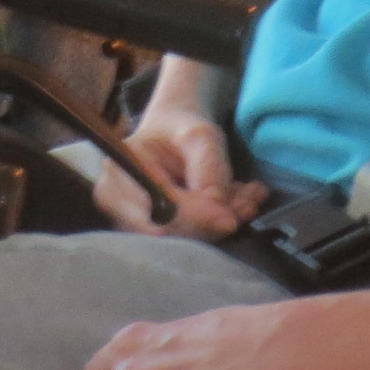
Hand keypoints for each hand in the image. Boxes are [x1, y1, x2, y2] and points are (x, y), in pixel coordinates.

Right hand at [92, 102, 266, 238]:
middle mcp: (121, 206)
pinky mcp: (163, 234)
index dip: (192, 220)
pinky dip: (223, 223)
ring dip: (224, 221)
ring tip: (250, 199)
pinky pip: (196, 238)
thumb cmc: (180, 130)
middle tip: (248, 205)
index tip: (229, 217)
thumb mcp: (199, 134)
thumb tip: (217, 203)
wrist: (175, 136)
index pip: (152, 213)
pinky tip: (243, 204)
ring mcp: (139, 223)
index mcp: (119, 175)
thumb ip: (208, 164)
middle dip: (213, 222)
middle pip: (169, 234)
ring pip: (187, 239)